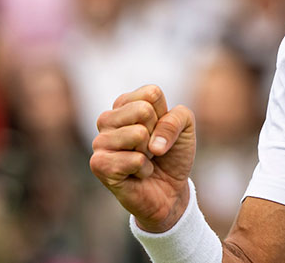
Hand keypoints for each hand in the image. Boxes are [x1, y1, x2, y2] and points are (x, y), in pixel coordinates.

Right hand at [90, 84, 196, 232]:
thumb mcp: (186, 127)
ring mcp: (100, 141)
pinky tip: (137, 175)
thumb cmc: (173, 154)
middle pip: (143, 111)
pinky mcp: (98, 164)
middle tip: (151, 149)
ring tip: (143, 161)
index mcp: (125, 103)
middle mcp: (107, 119)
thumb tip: (153, 145)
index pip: (151, 94)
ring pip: (138, 134)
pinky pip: (135, 159)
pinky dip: (144, 170)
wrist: (170, 191)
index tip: (160, 131)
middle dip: (157, 133)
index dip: (165, 116)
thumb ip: (177, 118)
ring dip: (149, 154)